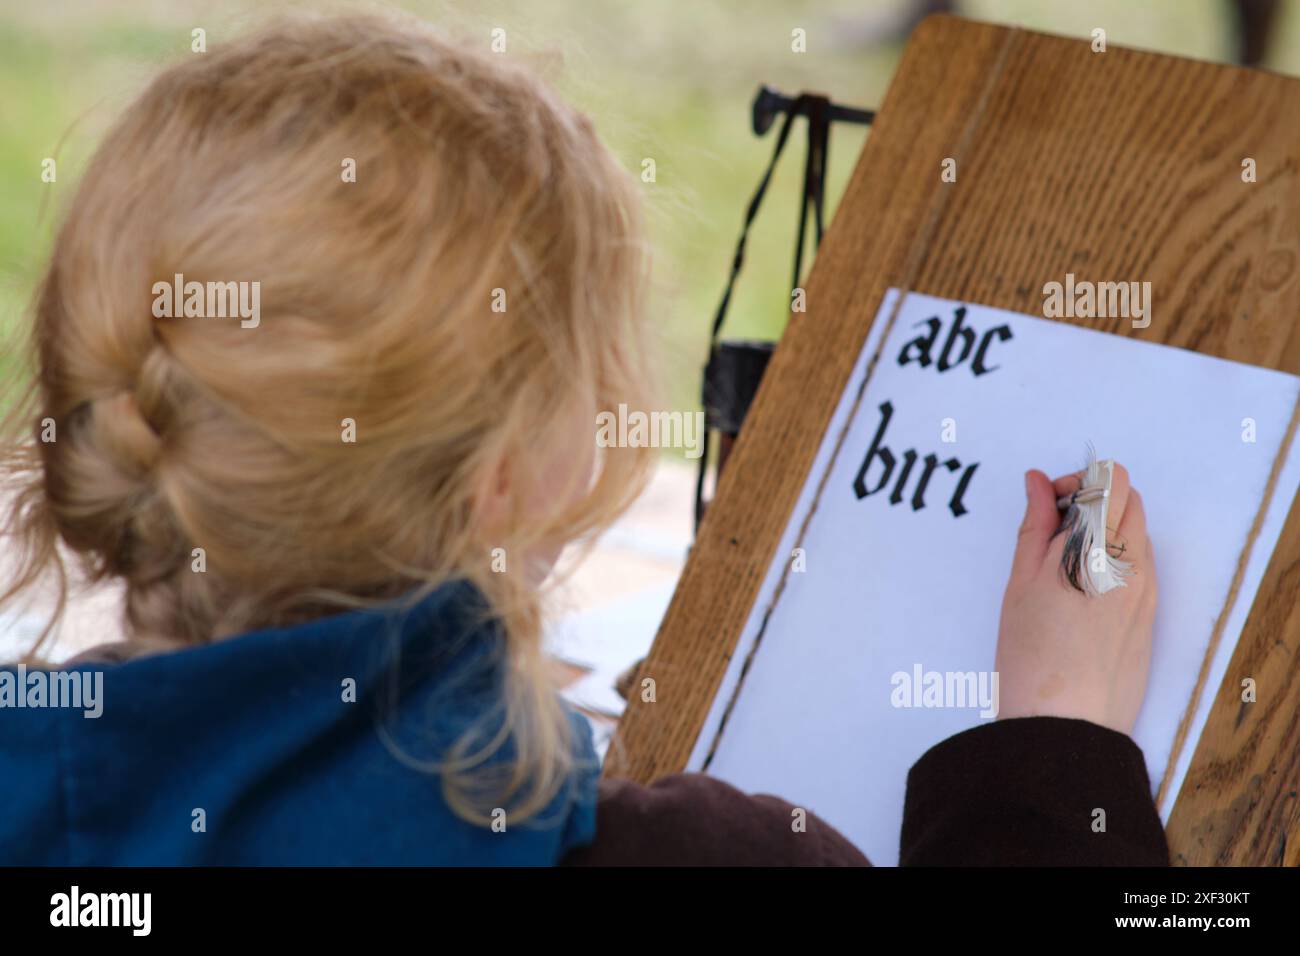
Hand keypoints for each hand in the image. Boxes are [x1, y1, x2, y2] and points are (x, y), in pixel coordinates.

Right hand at [994, 464, 1156, 734]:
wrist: (1063, 722)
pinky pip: (1141, 567)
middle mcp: (1133, 563)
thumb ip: (1035, 524)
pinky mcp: (1151, 613)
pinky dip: (1116, 562)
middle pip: (1128, 499)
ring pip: (1136, 532)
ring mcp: (1148, 589)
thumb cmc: (1030, 654)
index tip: (1050, 503)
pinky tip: (1082, 595)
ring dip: (1106, 532)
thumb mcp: (1020, 581)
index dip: (1077, 481)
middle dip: (1093, 502)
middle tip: (1052, 532)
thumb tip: (1037, 482)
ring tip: (1063, 569)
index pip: (1110, 479)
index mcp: (1097, 549)